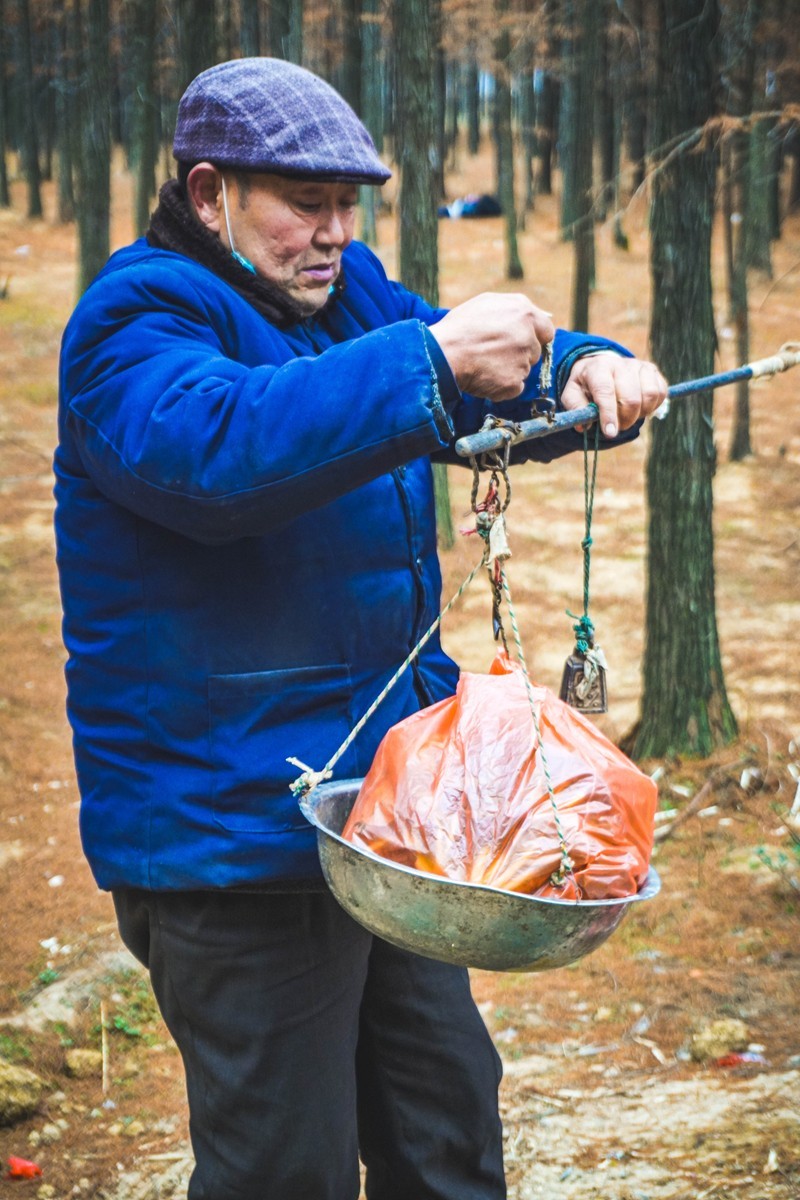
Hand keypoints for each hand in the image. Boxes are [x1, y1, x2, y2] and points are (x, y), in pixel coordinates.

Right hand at [429, 294, 554, 402]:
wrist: (442, 354)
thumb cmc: (461, 327)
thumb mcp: (487, 303)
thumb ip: (516, 308)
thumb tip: (541, 315)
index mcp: (525, 313)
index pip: (546, 330)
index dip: (534, 337)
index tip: (519, 341)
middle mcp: (528, 337)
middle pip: (534, 352)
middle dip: (519, 354)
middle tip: (493, 353)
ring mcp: (523, 362)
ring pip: (523, 370)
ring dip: (508, 370)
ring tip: (484, 364)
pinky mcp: (514, 383)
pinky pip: (514, 388)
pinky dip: (502, 386)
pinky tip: (484, 377)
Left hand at [560, 352, 667, 438]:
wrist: (601, 367)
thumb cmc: (586, 385)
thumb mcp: (572, 394)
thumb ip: (576, 408)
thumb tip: (584, 426)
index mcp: (598, 368)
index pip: (606, 391)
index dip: (609, 414)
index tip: (610, 432)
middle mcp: (621, 363)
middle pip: (630, 398)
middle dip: (625, 420)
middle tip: (617, 427)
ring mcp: (639, 365)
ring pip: (649, 396)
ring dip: (640, 414)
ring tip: (627, 416)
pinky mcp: (653, 371)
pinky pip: (661, 393)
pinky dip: (652, 407)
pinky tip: (639, 408)